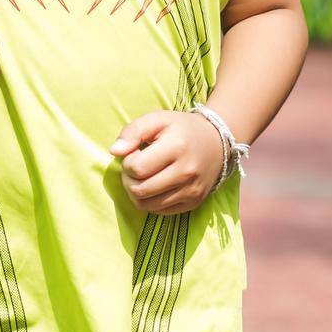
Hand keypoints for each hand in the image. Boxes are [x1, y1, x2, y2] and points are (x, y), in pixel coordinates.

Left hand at [109, 109, 226, 213]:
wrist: (217, 142)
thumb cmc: (181, 129)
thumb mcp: (157, 120)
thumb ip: (132, 131)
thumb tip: (114, 151)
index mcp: (176, 147)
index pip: (137, 168)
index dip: (127, 162)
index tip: (134, 153)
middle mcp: (187, 172)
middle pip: (140, 190)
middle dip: (128, 179)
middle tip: (134, 167)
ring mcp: (192, 191)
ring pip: (147, 205)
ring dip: (136, 192)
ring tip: (141, 177)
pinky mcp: (194, 203)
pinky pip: (160, 212)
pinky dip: (150, 201)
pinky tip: (153, 186)